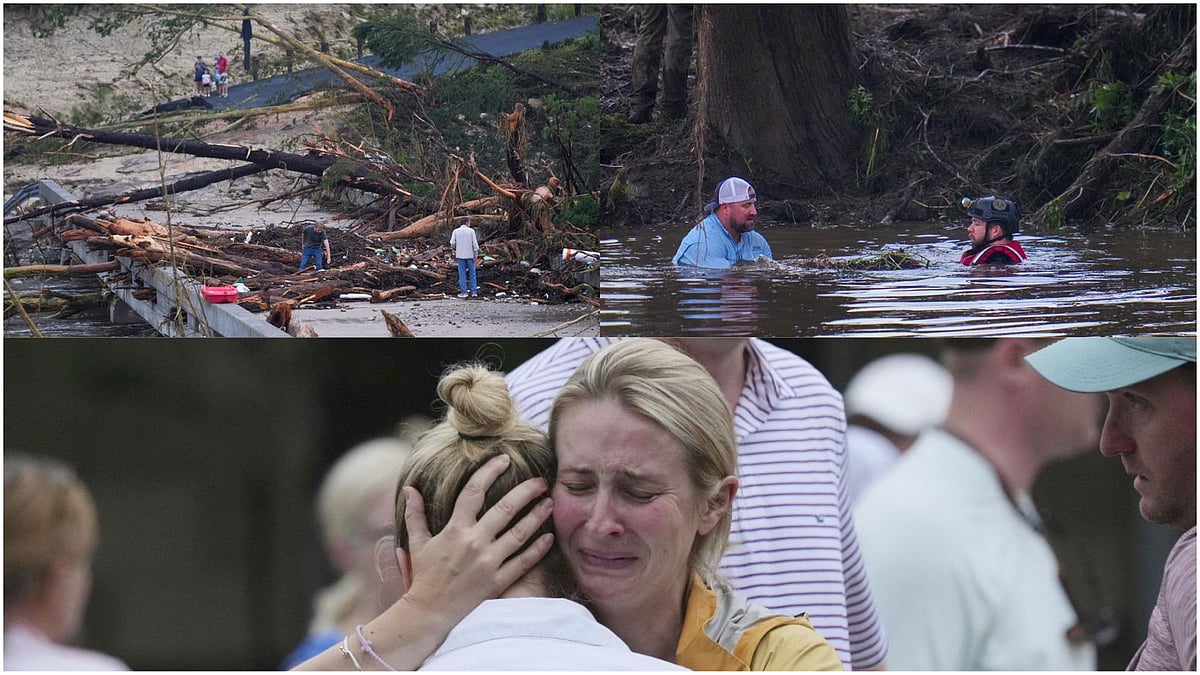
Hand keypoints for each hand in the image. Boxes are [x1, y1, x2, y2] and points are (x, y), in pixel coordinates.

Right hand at [401, 454, 553, 623]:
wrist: (429, 613)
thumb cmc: (424, 576)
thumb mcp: (417, 543)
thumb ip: (415, 514)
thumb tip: (409, 488)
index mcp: (455, 529)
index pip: (473, 491)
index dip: (489, 472)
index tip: (503, 459)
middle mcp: (474, 542)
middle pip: (505, 508)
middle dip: (526, 491)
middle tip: (541, 481)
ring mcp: (488, 562)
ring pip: (520, 533)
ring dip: (537, 515)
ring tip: (550, 502)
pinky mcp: (498, 581)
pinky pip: (524, 562)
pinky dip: (538, 549)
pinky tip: (549, 537)